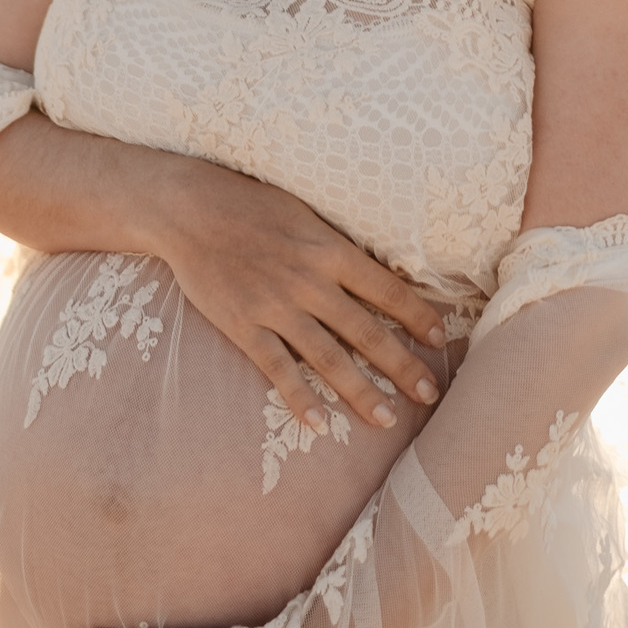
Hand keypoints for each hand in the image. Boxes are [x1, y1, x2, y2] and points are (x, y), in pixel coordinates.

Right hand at [153, 157, 445, 436]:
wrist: (189, 208)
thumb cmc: (251, 204)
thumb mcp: (306, 214)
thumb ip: (338, 247)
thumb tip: (379, 272)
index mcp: (330, 250)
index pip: (388, 291)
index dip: (418, 318)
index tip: (438, 341)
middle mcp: (309, 281)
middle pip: (366, 332)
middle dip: (401, 366)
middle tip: (428, 394)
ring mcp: (274, 306)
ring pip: (327, 358)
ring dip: (360, 391)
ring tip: (384, 419)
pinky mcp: (242, 324)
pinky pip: (277, 368)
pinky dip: (299, 397)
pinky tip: (318, 422)